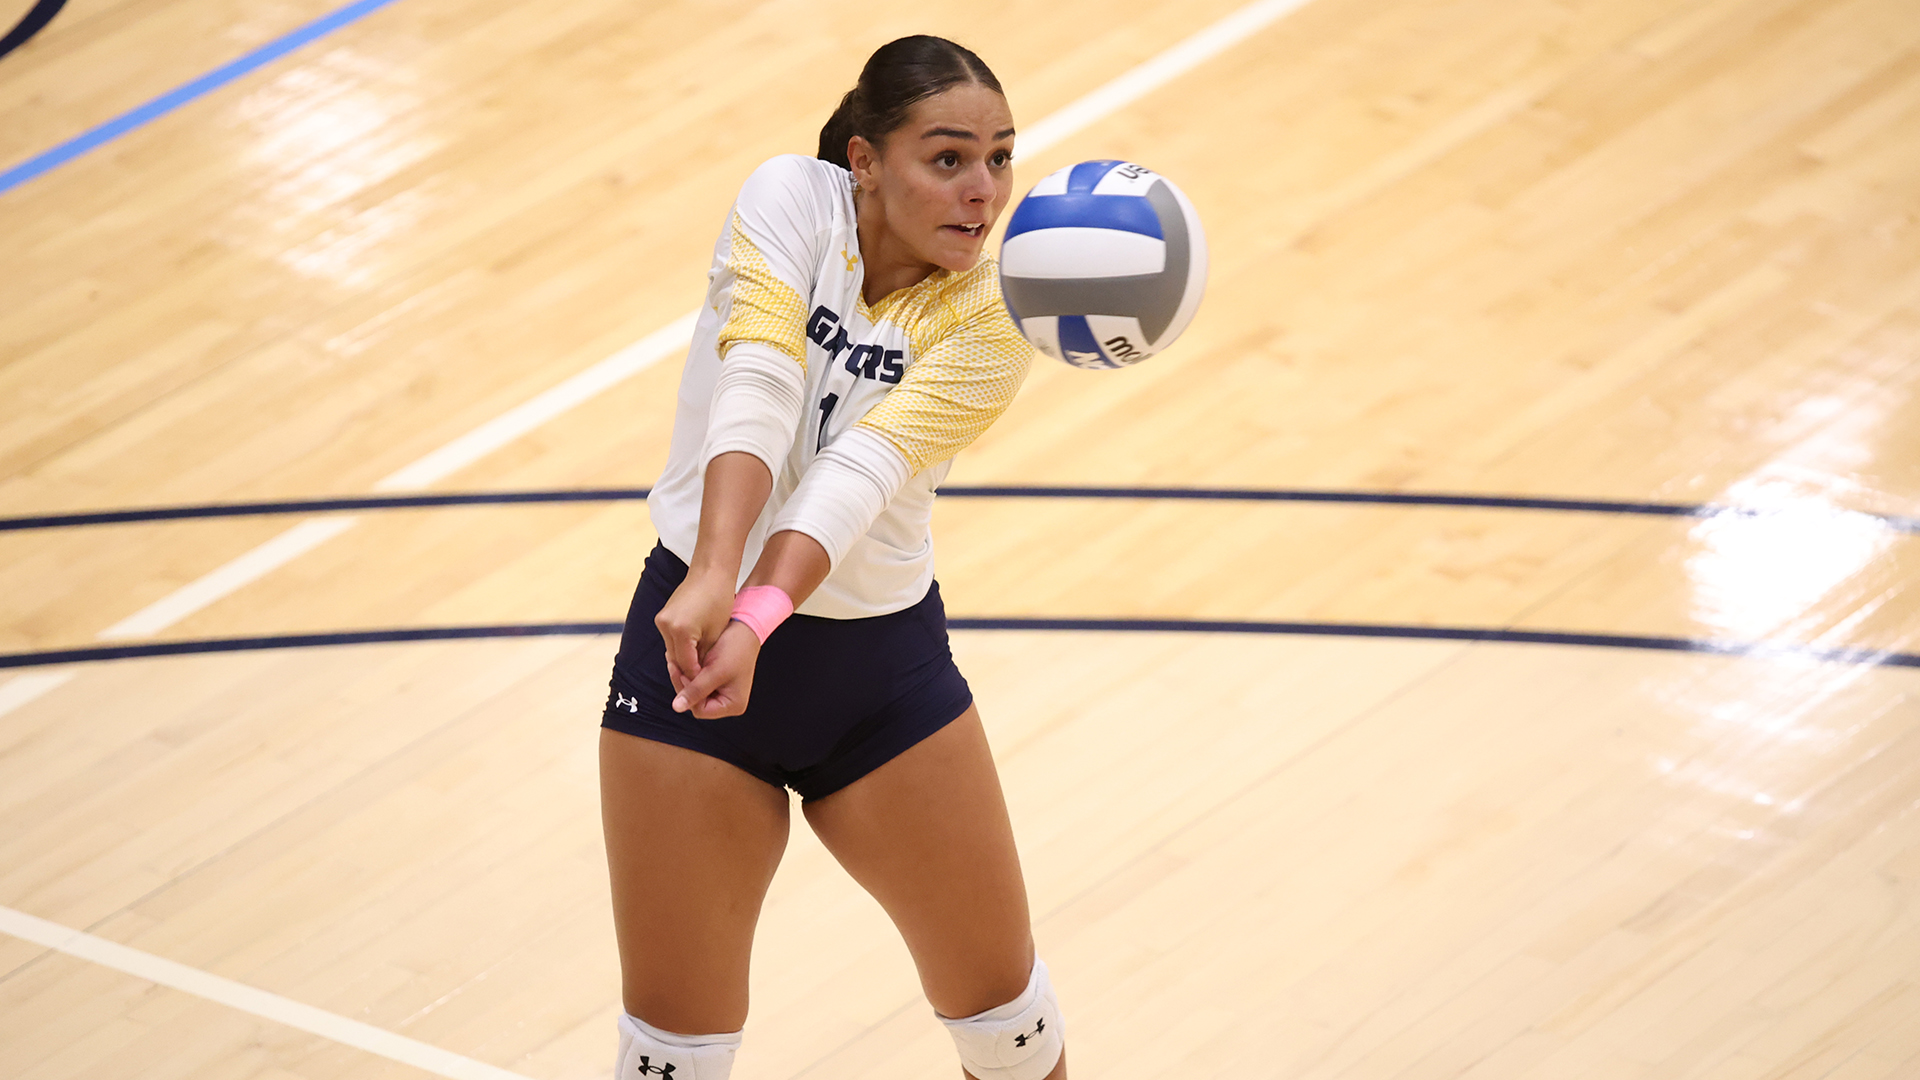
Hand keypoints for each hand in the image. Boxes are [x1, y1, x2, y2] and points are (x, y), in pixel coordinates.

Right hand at [654, 571, 734, 693]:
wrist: (710, 572)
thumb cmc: (719, 600)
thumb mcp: (715, 633)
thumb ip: (704, 656)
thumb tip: (698, 676)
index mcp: (681, 630)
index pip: (687, 665)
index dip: (696, 680)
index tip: (704, 691)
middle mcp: (666, 625)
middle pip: (675, 660)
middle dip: (687, 674)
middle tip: (697, 689)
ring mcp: (662, 620)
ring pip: (672, 650)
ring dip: (683, 662)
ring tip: (696, 675)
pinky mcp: (663, 616)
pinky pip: (671, 639)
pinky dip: (680, 649)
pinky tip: (690, 656)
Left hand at [672, 621, 761, 717]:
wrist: (744, 627)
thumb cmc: (736, 648)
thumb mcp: (715, 671)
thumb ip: (696, 690)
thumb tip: (677, 708)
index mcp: (733, 704)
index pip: (700, 710)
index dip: (689, 694)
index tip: (684, 673)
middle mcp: (728, 702)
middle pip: (695, 702)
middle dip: (684, 684)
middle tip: (674, 665)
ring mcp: (721, 692)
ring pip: (693, 691)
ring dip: (684, 676)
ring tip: (675, 660)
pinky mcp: (715, 681)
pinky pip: (696, 682)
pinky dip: (689, 671)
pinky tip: (682, 660)